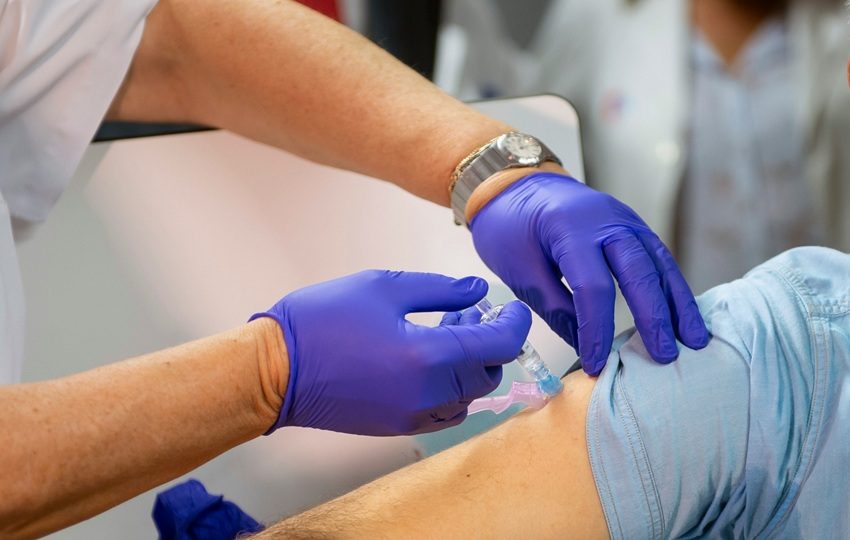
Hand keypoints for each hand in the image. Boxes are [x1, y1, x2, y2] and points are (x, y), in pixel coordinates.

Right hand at [252, 270, 530, 435]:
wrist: (276, 371)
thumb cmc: (322, 321)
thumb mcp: (384, 287)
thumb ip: (440, 290)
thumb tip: (478, 291)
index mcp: (427, 357)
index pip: (497, 345)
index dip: (514, 324)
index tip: (513, 308)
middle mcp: (428, 395)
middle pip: (487, 373)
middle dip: (491, 342)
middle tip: (473, 312)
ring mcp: (413, 415)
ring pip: (468, 395)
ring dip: (471, 363)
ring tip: (451, 328)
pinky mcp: (398, 425)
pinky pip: (444, 410)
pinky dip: (452, 385)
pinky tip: (432, 357)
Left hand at [470, 172, 709, 374]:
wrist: (514, 184)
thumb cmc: (510, 227)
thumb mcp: (520, 271)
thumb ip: (555, 308)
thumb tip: (585, 346)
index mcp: (570, 229)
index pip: (593, 287)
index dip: (598, 330)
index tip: (597, 364)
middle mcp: (606, 220)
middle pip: (639, 272)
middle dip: (654, 318)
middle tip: (666, 357)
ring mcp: (625, 219)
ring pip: (659, 263)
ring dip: (678, 303)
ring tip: (694, 340)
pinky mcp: (633, 226)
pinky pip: (658, 257)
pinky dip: (672, 286)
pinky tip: (683, 313)